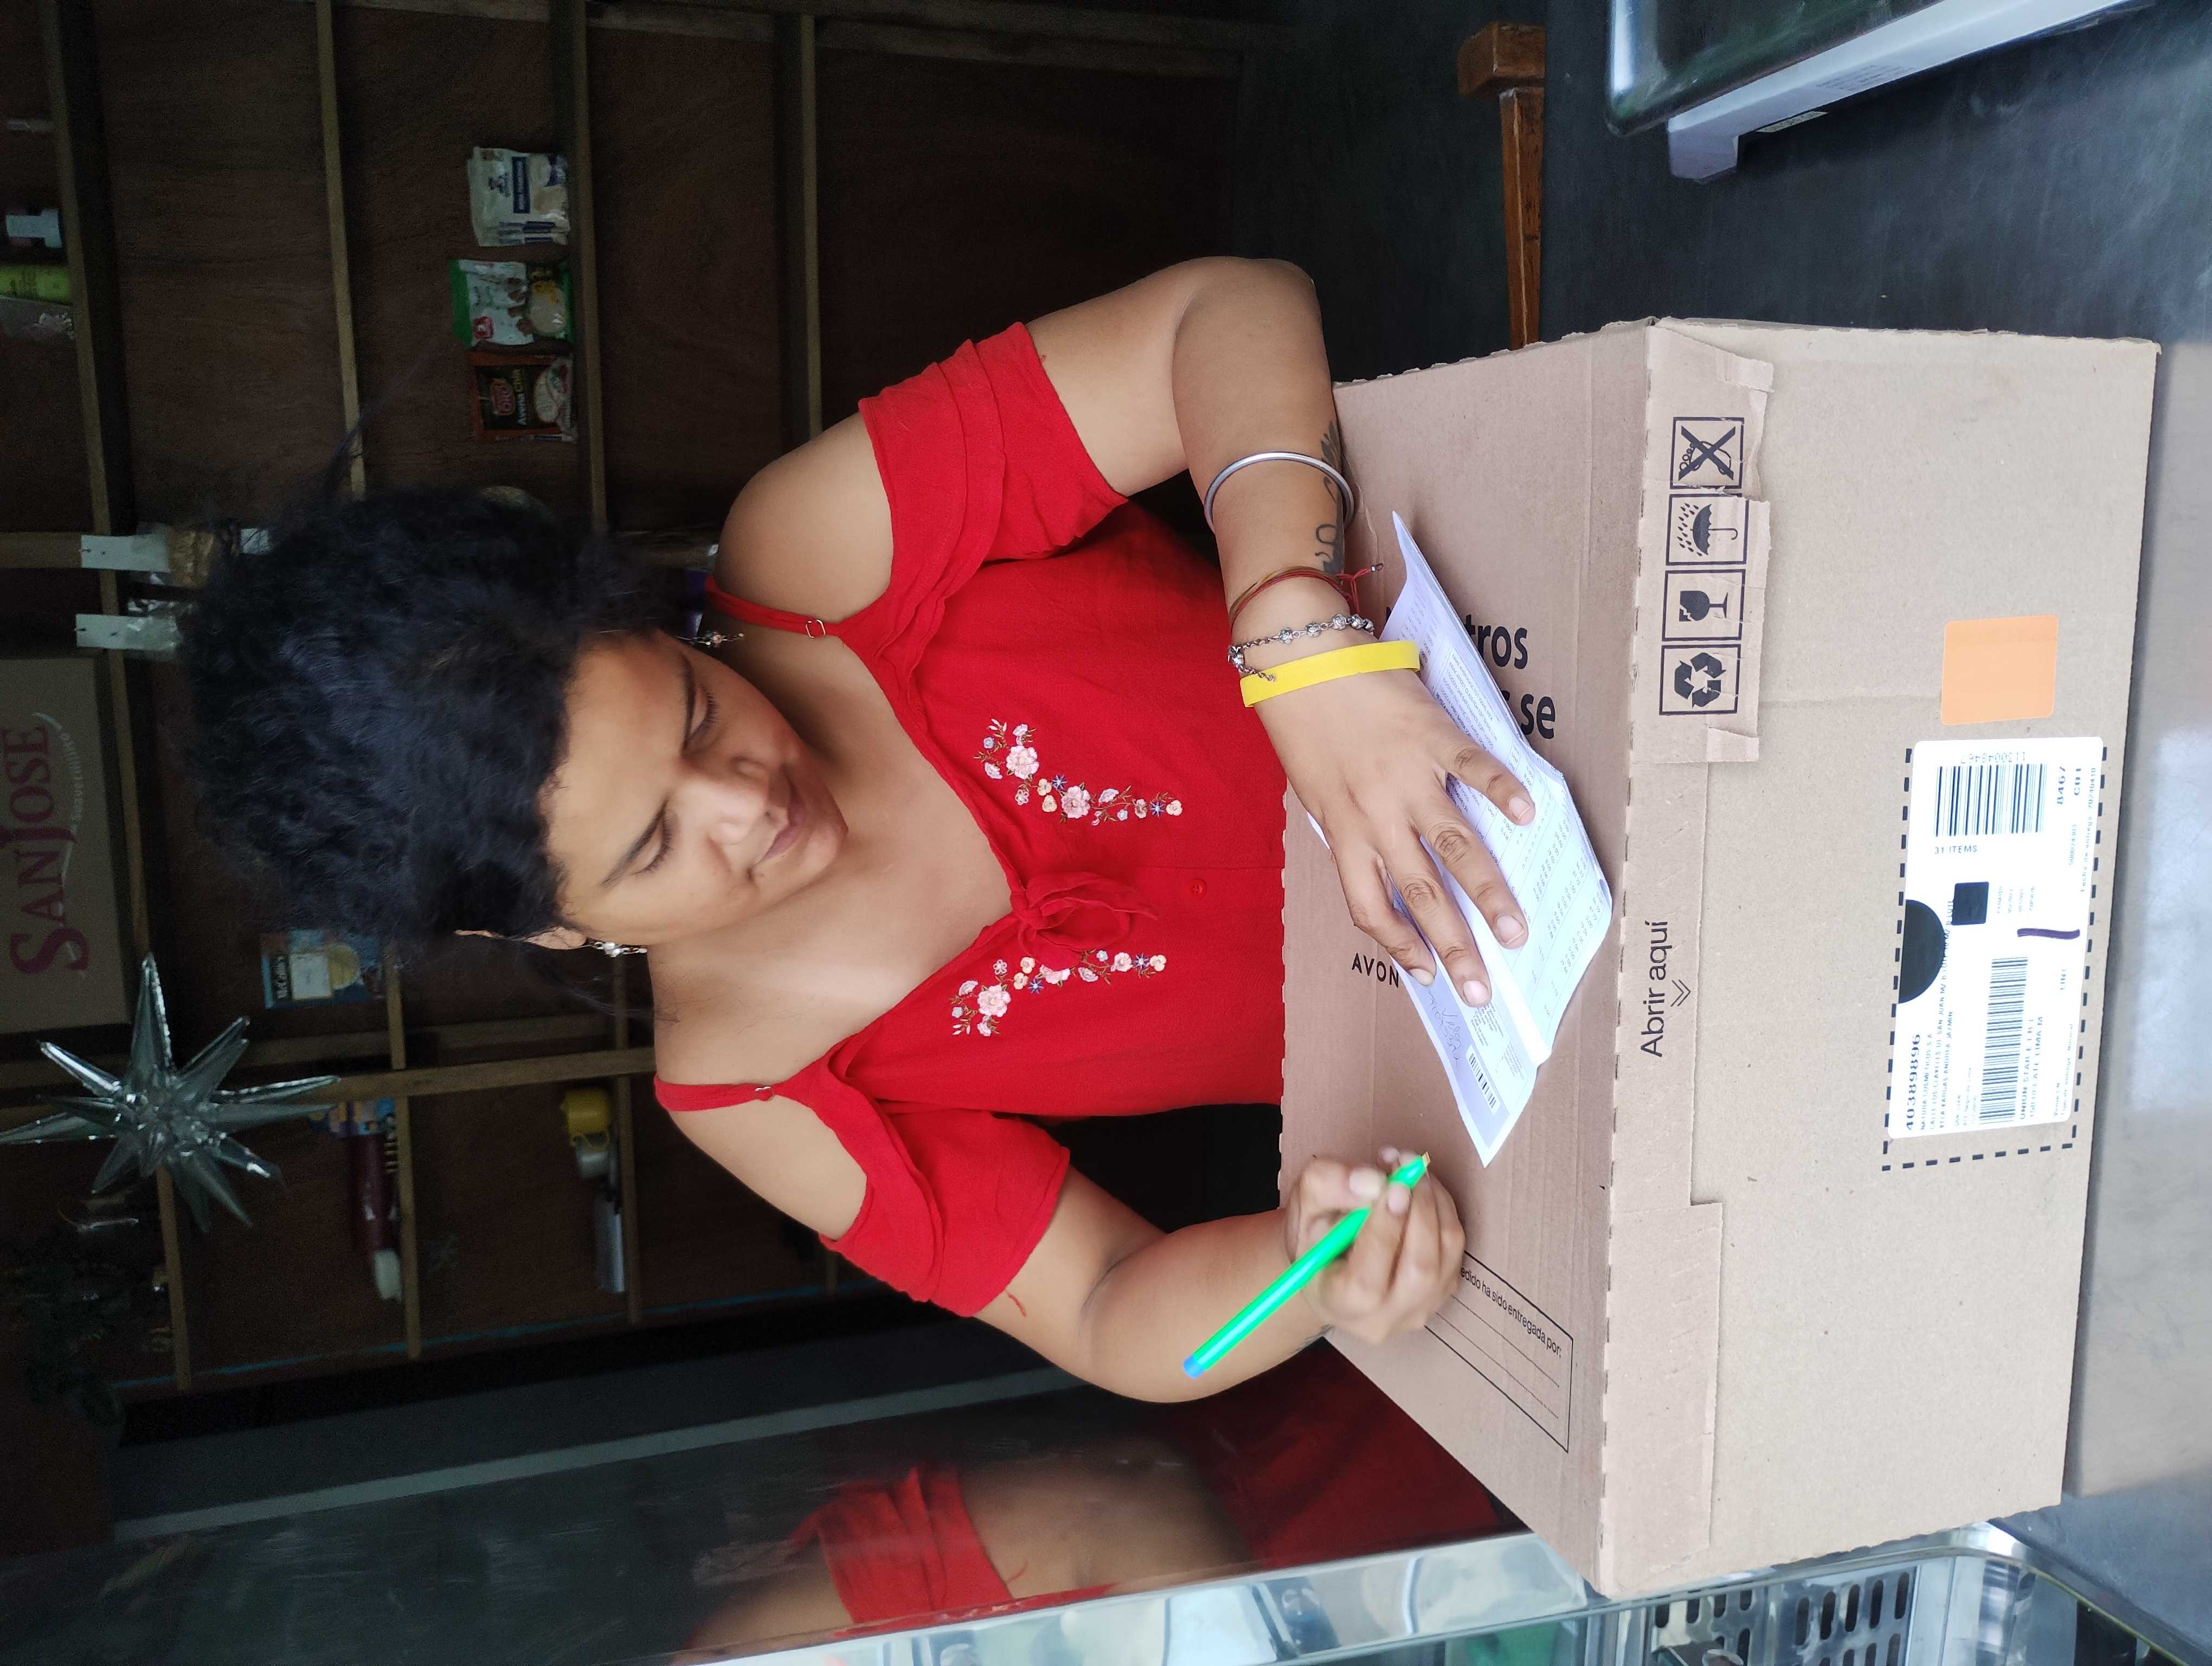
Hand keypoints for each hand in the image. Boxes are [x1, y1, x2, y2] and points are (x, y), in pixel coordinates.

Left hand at [1258, 662, 1533, 1005]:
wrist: (1298, 658)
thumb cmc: (1305, 724)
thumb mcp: (1316, 789)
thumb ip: (1349, 826)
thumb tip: (1382, 859)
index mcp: (1343, 830)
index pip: (1370, 907)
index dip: (1399, 945)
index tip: (1428, 975)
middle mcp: (1376, 814)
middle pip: (1420, 892)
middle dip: (1454, 946)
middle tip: (1482, 989)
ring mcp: (1407, 777)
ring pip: (1454, 847)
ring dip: (1487, 893)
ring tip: (1516, 930)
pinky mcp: (1431, 735)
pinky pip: (1474, 768)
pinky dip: (1502, 791)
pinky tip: (1530, 816)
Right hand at [1282, 1148, 1464, 1344]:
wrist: (1329, 1266)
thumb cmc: (1313, 1236)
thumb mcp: (1303, 1205)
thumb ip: (1328, 1187)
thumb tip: (1374, 1181)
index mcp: (1341, 1304)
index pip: (1369, 1279)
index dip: (1385, 1229)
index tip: (1393, 1184)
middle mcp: (1385, 1319)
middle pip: (1419, 1269)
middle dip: (1420, 1209)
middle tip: (1407, 1166)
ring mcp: (1419, 1310)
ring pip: (1445, 1255)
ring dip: (1435, 1204)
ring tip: (1413, 1170)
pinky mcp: (1443, 1293)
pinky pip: (1455, 1250)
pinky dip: (1444, 1211)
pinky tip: (1422, 1189)